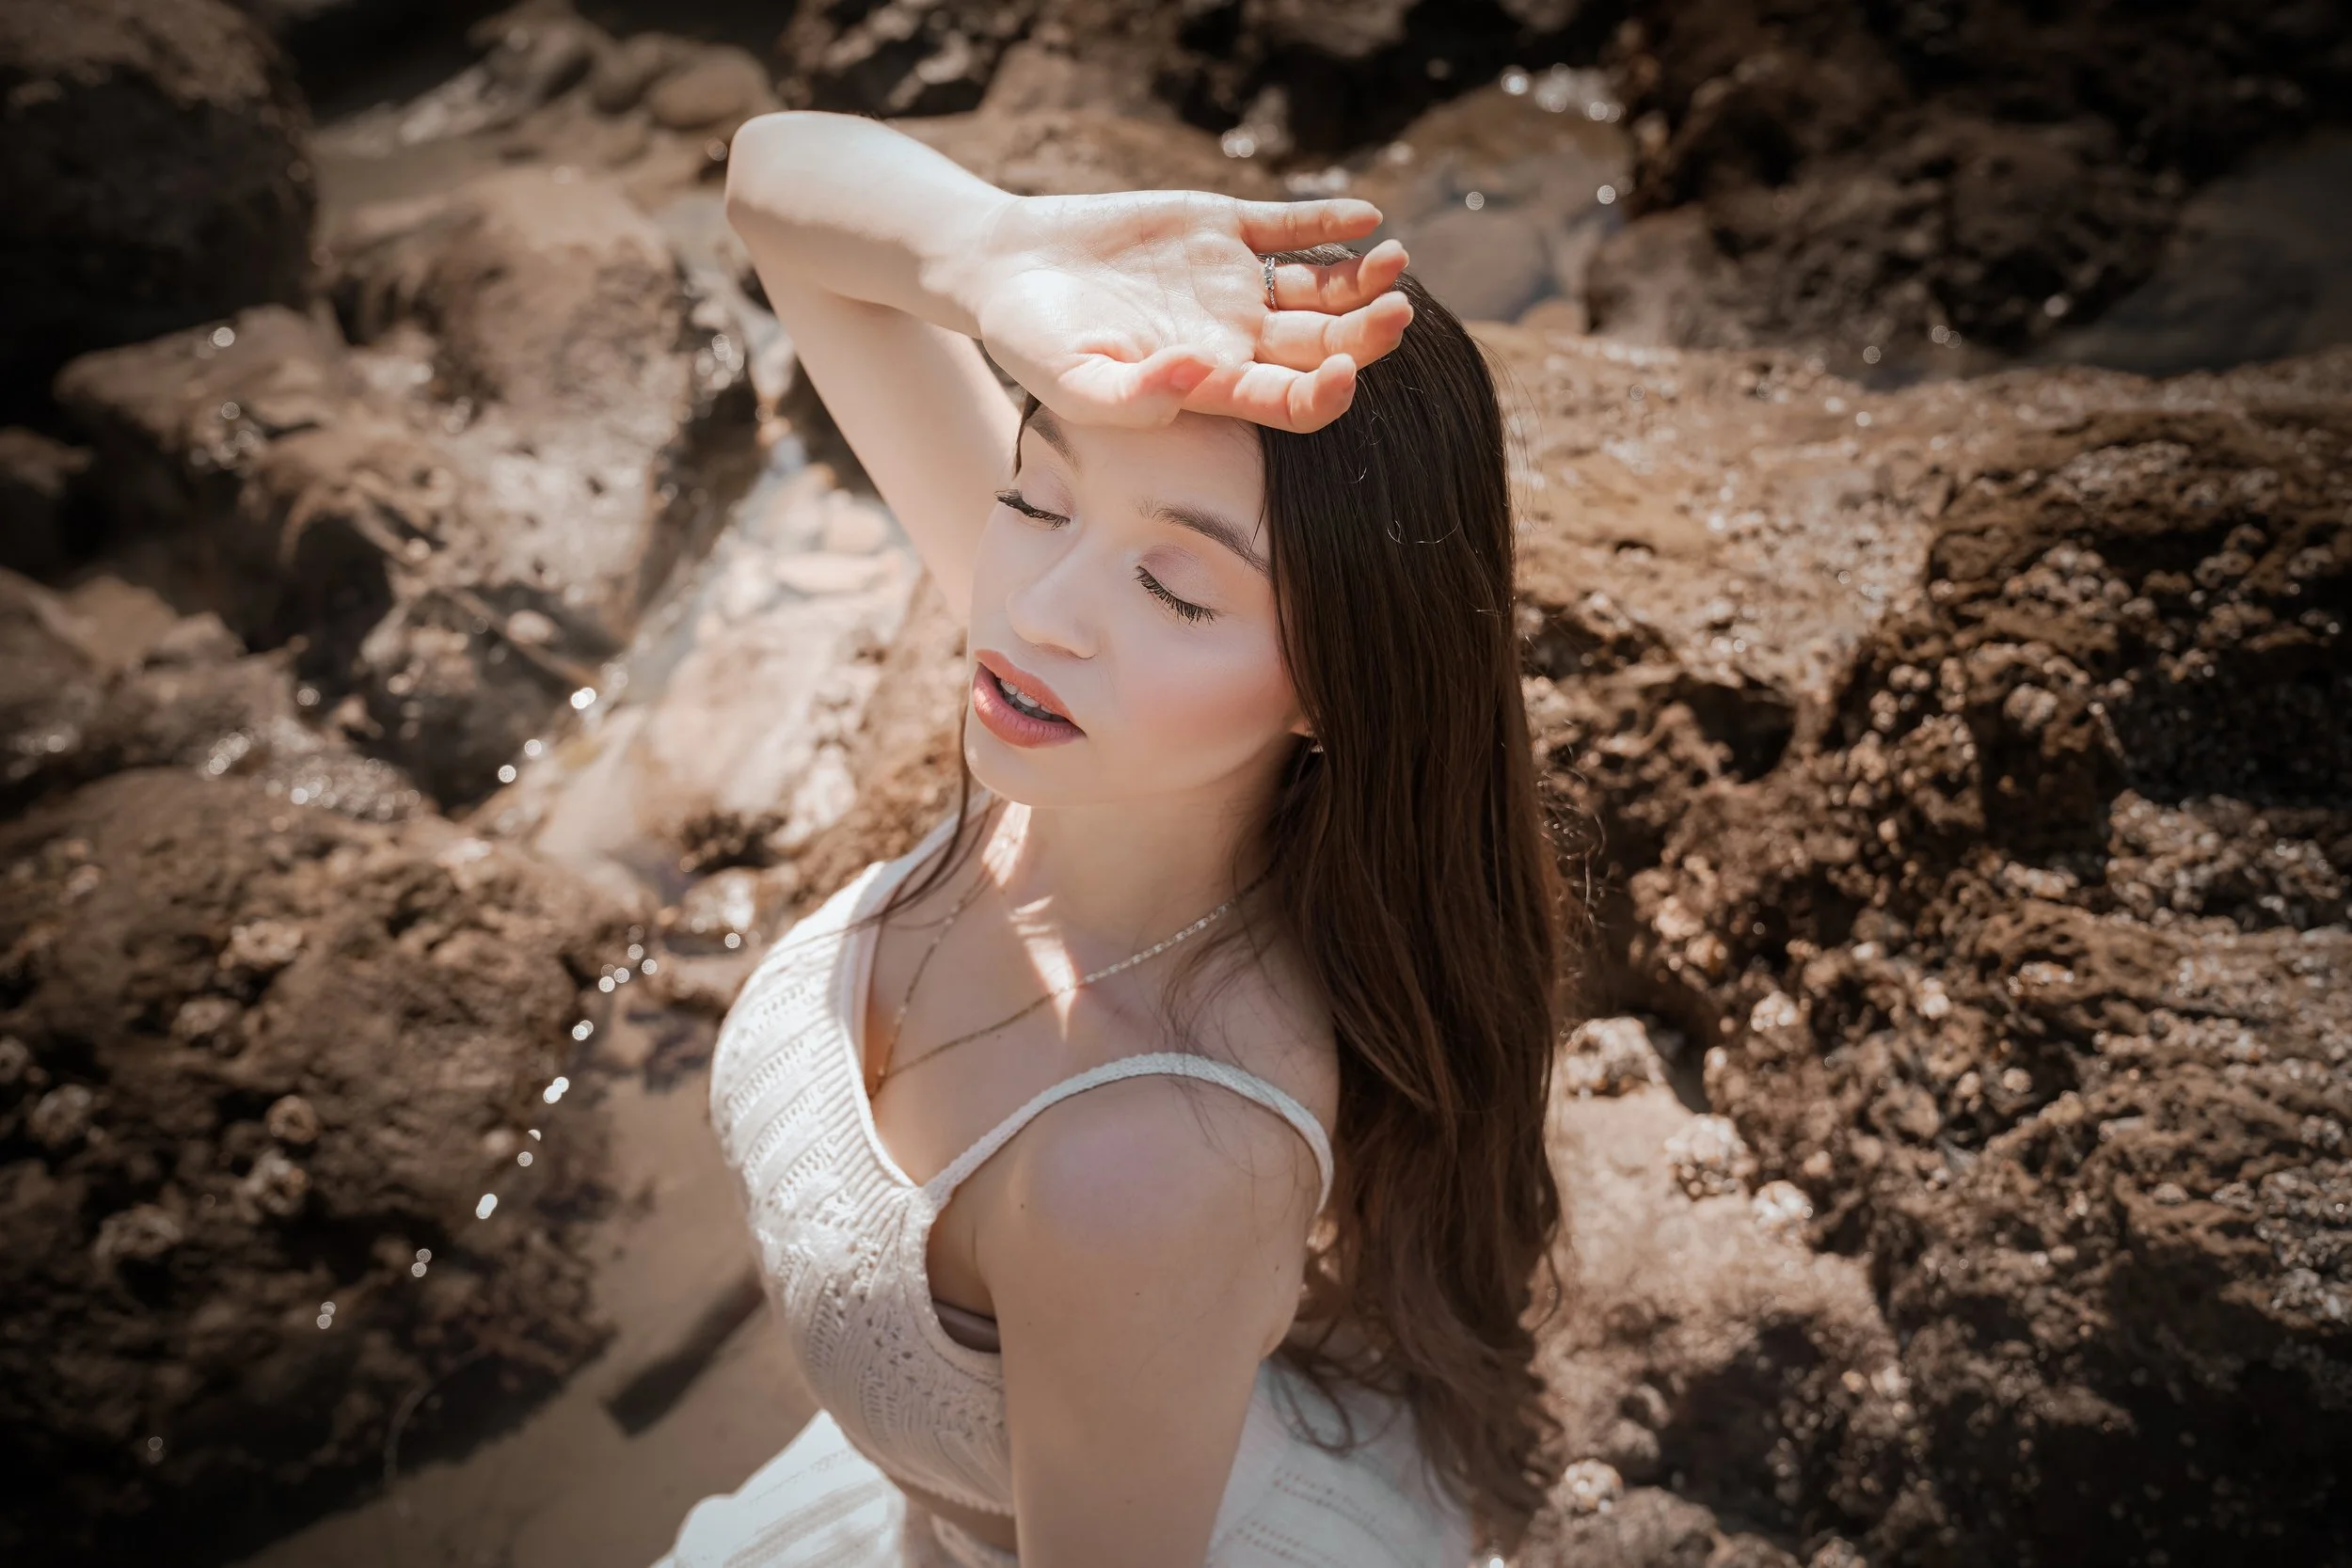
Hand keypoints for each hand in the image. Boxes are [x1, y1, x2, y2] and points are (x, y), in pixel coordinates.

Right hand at [966, 191, 1413, 433]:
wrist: (1007, 268)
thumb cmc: (1034, 341)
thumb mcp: (1073, 380)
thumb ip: (1135, 395)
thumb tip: (1201, 376)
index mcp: (1213, 386)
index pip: (1290, 402)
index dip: (1325, 397)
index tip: (1344, 377)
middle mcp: (1237, 337)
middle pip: (1323, 345)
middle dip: (1365, 335)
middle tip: (1398, 314)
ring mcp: (1235, 281)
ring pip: (1321, 288)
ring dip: (1363, 279)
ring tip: (1393, 261)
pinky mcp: (1224, 226)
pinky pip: (1291, 225)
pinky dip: (1328, 220)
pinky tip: (1364, 217)